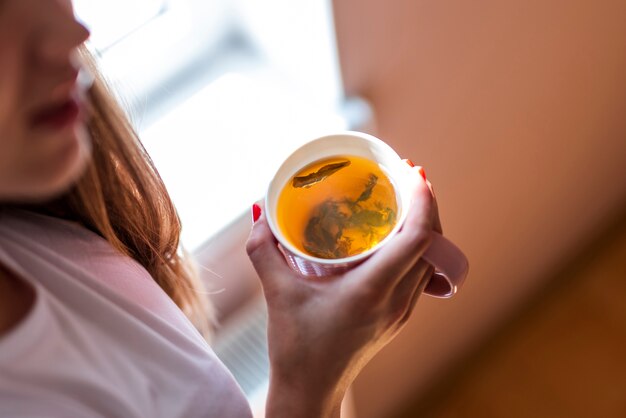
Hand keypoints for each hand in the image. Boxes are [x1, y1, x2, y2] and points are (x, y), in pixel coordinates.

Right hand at [246, 166, 440, 417]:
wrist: (310, 391)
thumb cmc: (296, 347)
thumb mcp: (276, 294)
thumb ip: (264, 249)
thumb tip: (259, 212)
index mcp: (371, 291)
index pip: (418, 237)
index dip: (422, 200)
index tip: (412, 171)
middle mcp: (396, 300)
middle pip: (433, 242)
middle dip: (427, 202)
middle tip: (408, 172)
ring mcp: (403, 310)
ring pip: (431, 257)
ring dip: (426, 224)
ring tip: (406, 196)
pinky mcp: (400, 316)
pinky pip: (422, 271)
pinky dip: (418, 245)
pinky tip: (397, 233)